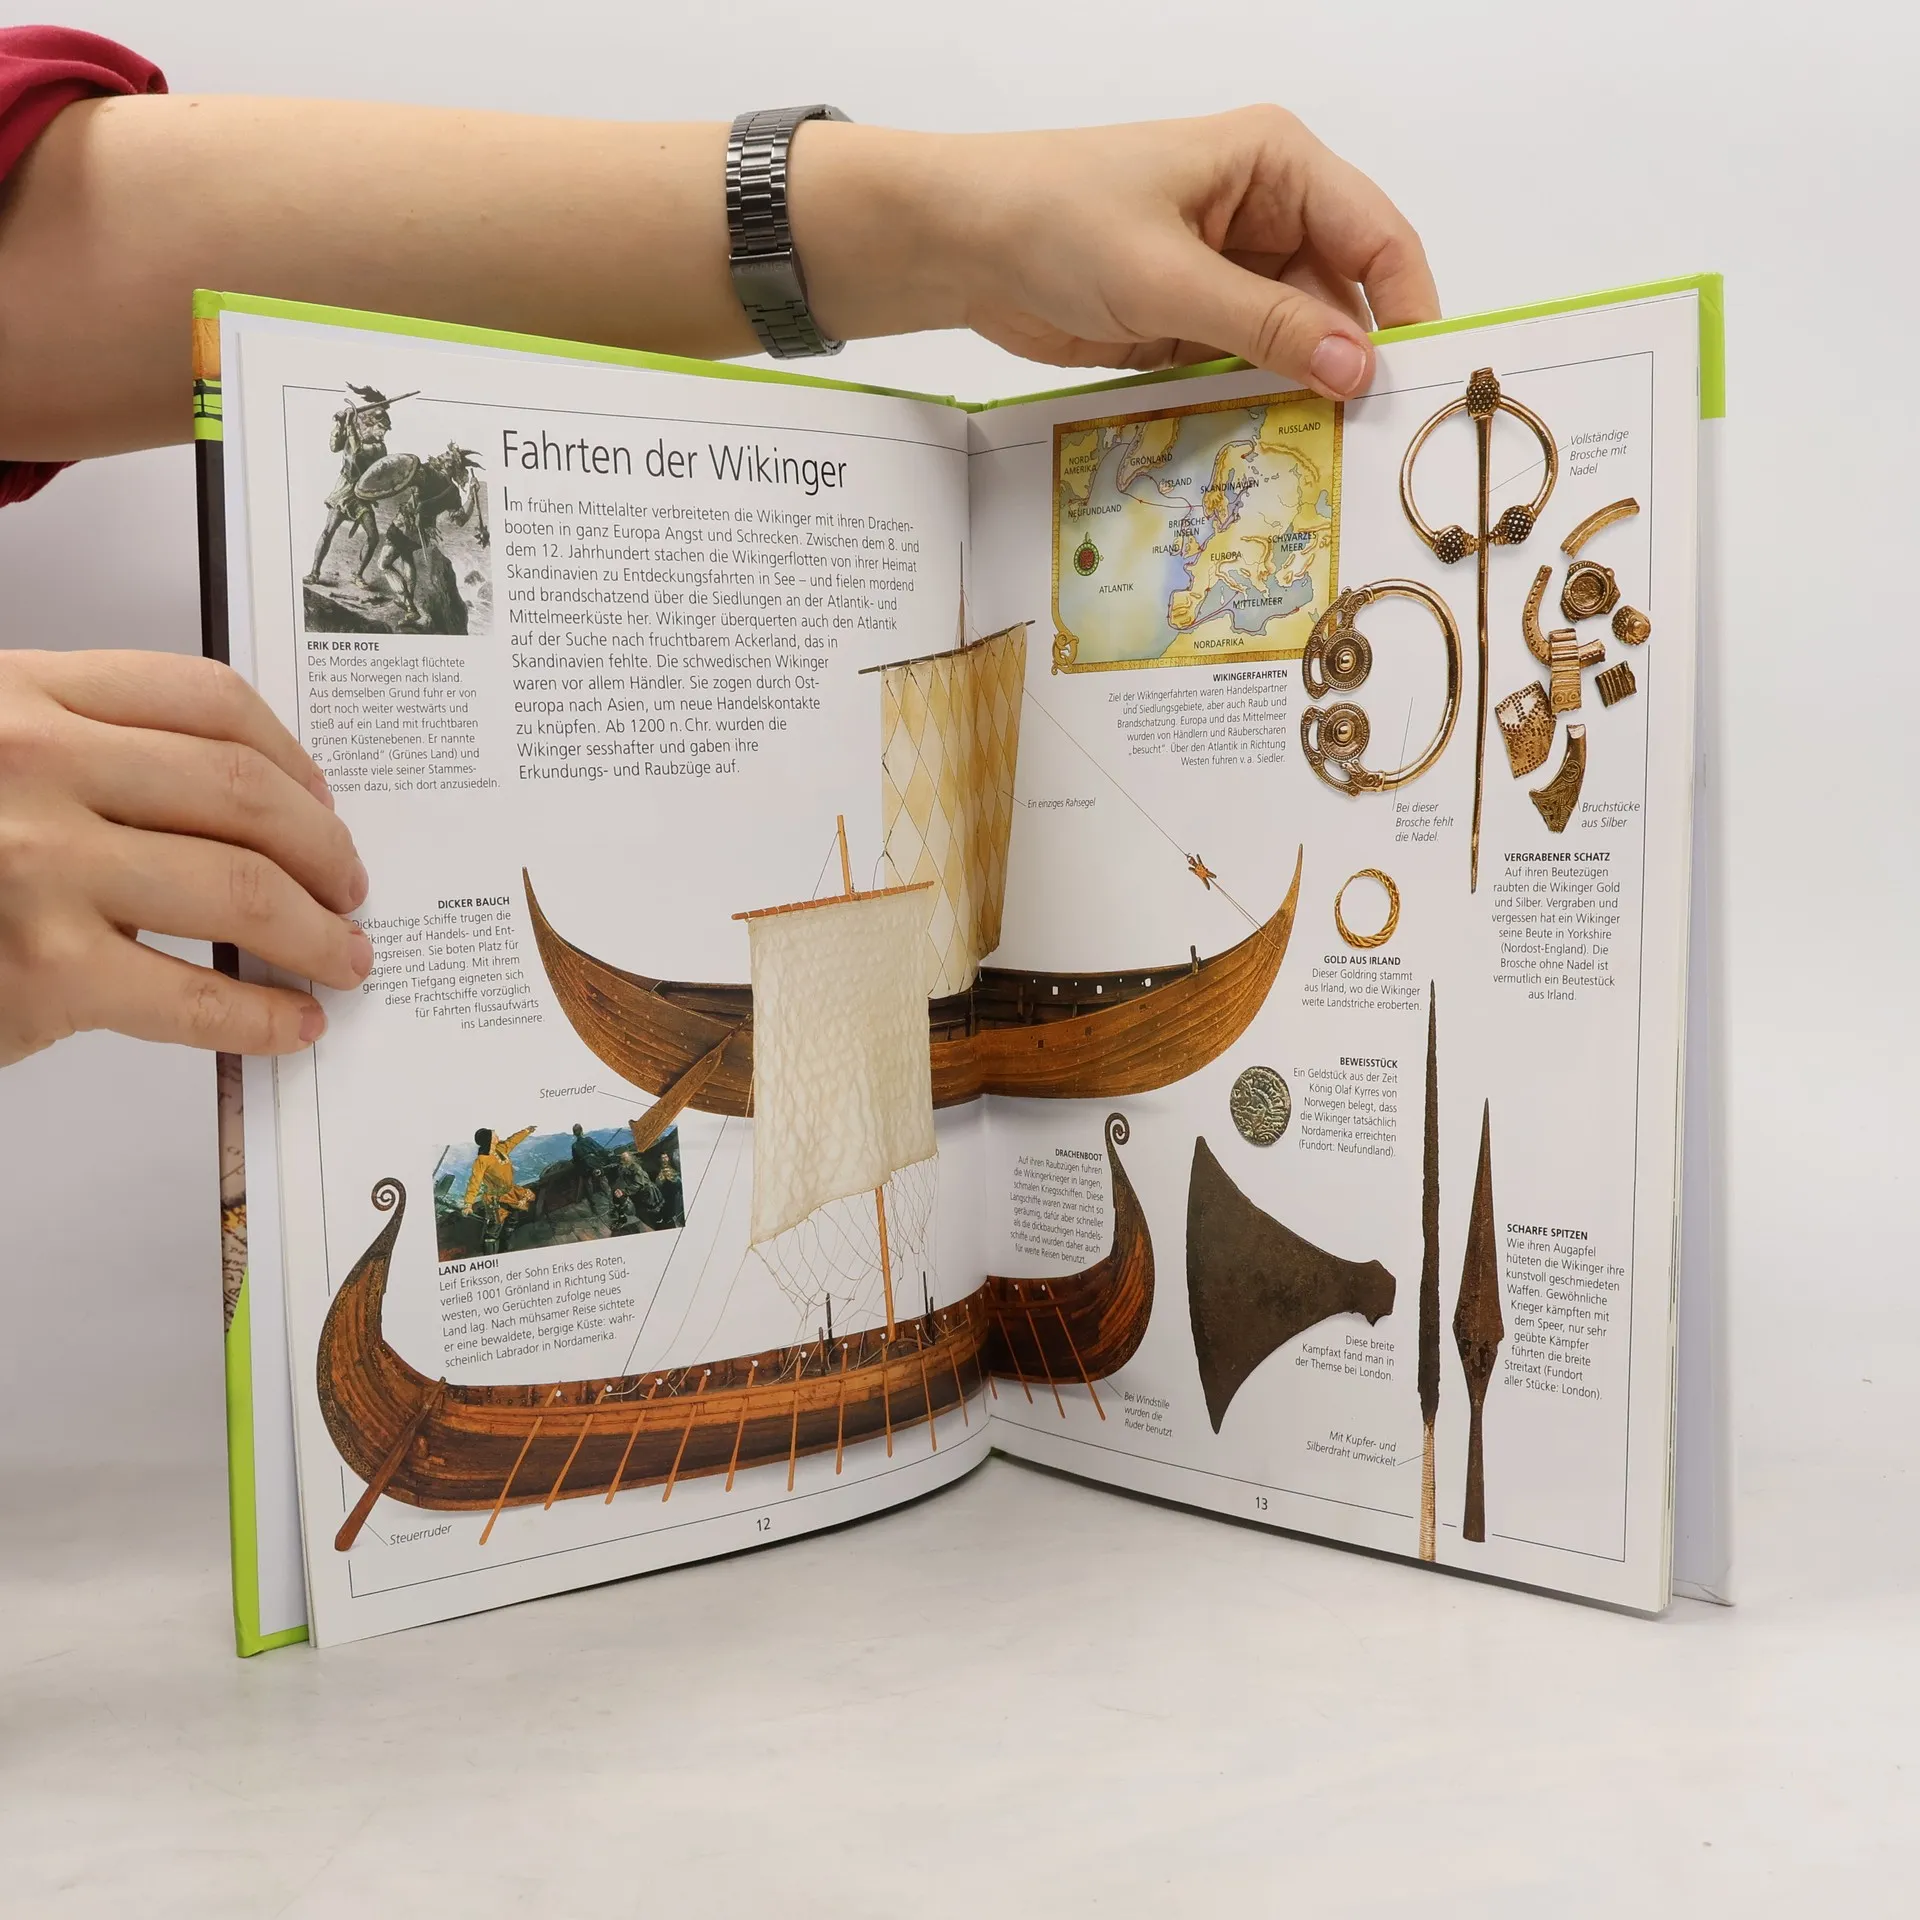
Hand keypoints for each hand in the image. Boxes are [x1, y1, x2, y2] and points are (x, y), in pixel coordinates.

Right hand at [0, 650, 370, 1063]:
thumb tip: (248, 809)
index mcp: (24, 693)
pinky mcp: (41, 970)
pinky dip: (262, 1016)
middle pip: (243, 794)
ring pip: (241, 891)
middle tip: (352, 888)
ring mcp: (37, 864)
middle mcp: (34, 762)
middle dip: (325, 851)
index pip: (206, 700)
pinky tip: (290, 1024)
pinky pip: (194, 997)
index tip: (323, 801)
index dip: (291, 757)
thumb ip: (87, 754)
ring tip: (343, 957)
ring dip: (317, 934)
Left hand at [800, 108, 1438, 399]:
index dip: (1404, 309)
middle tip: (1367, 444)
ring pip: (1296, 342)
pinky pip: (1246, 368)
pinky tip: (1266, 449)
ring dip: (1301, 394)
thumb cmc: (1056, 220)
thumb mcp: (1168, 276)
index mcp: (1276, 166)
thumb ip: (1266, 326)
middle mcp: (1264, 215)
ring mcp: (1228, 273)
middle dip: (1351, 366)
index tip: (1416, 383)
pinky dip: (1255, 404)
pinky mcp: (1193, 322)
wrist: (961, 245)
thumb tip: (1356, 369)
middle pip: (1341, 299)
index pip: (1376, 236)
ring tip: (1319, 458)